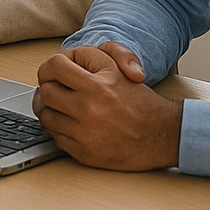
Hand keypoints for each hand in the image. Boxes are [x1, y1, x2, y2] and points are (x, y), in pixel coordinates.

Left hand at [33, 42, 181, 171]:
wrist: (163, 136)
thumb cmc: (141, 103)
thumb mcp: (121, 69)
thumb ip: (91, 56)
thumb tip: (65, 59)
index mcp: (98, 85)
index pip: (54, 66)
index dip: (50, 67)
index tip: (53, 73)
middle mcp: (90, 108)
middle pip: (46, 91)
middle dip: (49, 89)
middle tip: (56, 91)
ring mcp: (85, 132)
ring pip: (46, 116)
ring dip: (51, 110)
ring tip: (62, 108)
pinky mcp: (84, 152)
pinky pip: (55, 137)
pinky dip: (59, 130)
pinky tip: (71, 126)